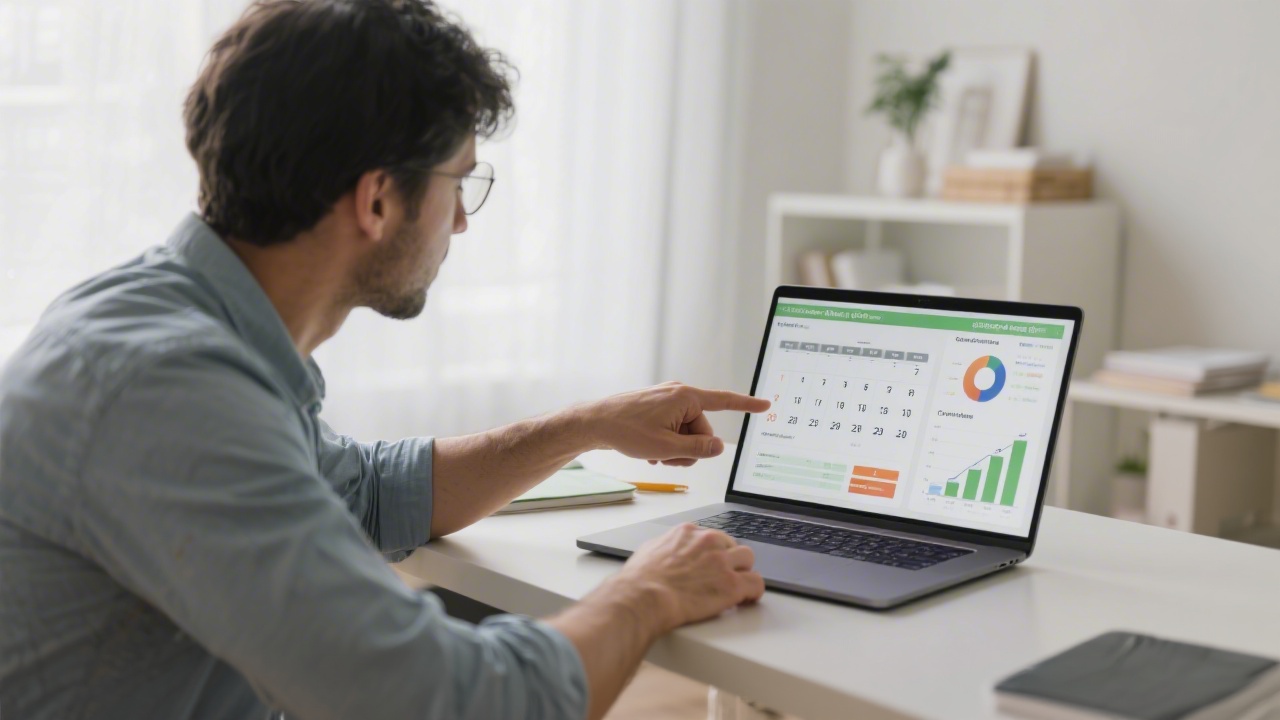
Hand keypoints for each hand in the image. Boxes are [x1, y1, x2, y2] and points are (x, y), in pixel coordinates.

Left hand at [580, 382, 770, 466]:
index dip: (747, 405)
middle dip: (689, 448)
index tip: (766, 405)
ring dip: (675, 449)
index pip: (725, 401)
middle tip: (666, 456)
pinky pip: (674, 429)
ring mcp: (667, 400)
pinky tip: (651, 451)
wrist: (594, 423)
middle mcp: (679, 393)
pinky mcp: (658, 407)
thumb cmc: (625, 431)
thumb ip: (697, 450)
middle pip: (702, 430)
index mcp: (686, 397)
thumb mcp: (667, 448)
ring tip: (655, 454)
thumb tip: (719, 447)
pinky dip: (666, 443)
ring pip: (687, 433)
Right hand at [612, 523, 763, 633]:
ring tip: (737, 586)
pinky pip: (756, 583)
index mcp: (689, 532)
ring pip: (747, 558)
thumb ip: (665, 546)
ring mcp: (722, 562)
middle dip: (729, 560)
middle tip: (723, 576)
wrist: (644, 597)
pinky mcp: (732, 584)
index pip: (712, 537)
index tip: (712, 563)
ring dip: (743, 571)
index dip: (713, 552)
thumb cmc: (641, 579)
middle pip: (732, 545)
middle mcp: (709, 542)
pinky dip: (753, 591)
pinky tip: (747, 598)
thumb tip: (667, 551)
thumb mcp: (649, 549)